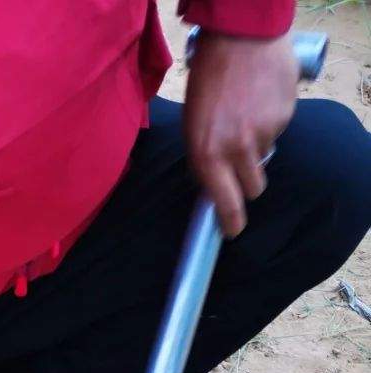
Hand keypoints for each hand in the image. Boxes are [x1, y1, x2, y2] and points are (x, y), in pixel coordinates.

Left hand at [184, 32, 298, 236]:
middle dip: (247, 181)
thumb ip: (204, 159)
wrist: (240, 37)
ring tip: (246, 116)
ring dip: (257, 147)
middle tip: (241, 161)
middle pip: (253, 188)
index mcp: (207, 154)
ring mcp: (264, 133)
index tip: (233, 231)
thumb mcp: (192, 125)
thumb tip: (214, 188)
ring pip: (265, 158)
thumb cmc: (208, 81)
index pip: (225, 204)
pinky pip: (278, 132)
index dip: (231, 223)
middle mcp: (237, 149)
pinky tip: (260, 101)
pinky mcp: (285, 117)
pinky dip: (270, 122)